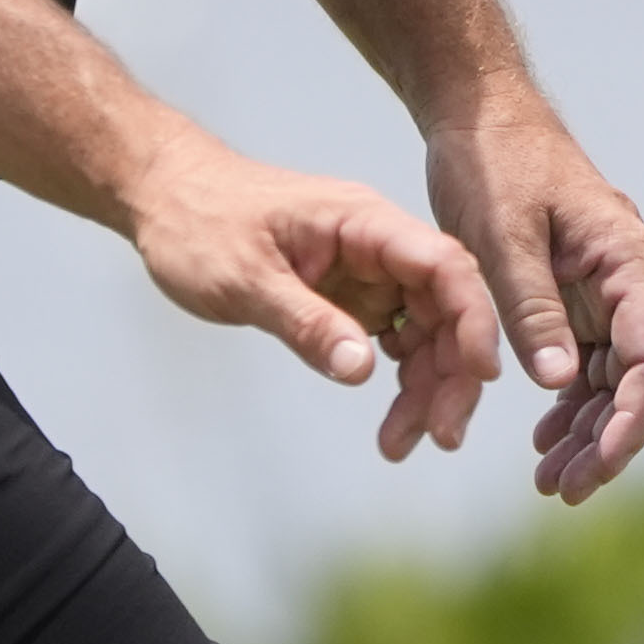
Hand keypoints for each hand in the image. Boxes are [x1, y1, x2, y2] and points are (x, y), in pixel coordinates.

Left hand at [118, 124, 503, 459]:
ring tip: (400, 445)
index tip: (479, 373)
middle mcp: (376, 244)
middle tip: (441, 436)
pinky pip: (395, 339)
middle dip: (452, 373)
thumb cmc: (199, 223)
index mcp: (362, 221)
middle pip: (446, 307)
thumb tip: (363, 370)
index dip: (472, 318)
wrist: (164, 199)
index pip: (443, 263)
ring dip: (426, 388)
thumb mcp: (245, 279)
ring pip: (426, 331)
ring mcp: (367, 271)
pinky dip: (399, 382)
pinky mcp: (350, 294)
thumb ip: (306, 322)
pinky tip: (391, 421)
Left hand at [428, 96, 643, 502]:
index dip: (635, 417)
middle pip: (639, 378)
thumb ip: (531, 306)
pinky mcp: (574, 293)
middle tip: (565, 489)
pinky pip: (585, 361)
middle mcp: (627, 278)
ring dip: (589, 431)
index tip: (602, 462)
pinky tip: (545, 438)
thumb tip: (560, 387)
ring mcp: (603, 288)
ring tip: (551, 481)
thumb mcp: (501, 234)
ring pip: (613, 378)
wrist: (475, 112)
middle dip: (610, 439)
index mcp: (626, 259)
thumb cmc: (490, 161)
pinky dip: (569, 403)